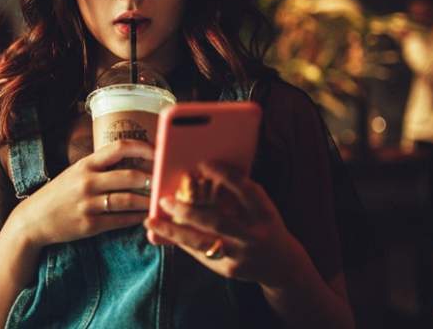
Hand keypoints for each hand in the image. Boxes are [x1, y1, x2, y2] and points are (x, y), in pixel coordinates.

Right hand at [10, 140, 153, 248]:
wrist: (33, 220)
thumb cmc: (60, 193)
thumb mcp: (76, 172)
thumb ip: (100, 166)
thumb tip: (133, 160)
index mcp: (86, 164)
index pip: (119, 147)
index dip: (143, 148)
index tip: (159, 151)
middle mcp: (87, 182)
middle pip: (129, 175)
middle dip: (151, 178)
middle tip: (164, 180)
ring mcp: (88, 204)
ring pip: (128, 200)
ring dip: (148, 201)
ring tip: (160, 200)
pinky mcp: (90, 225)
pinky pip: (120, 220)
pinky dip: (136, 218)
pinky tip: (145, 216)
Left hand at [144, 162, 302, 287]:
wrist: (281, 265)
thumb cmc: (262, 226)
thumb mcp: (259, 208)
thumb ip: (236, 194)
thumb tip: (200, 173)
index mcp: (265, 213)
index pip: (246, 189)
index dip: (225, 175)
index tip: (202, 164)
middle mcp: (255, 234)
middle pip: (217, 221)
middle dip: (187, 210)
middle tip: (164, 200)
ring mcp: (242, 254)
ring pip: (202, 242)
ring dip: (173, 231)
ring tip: (151, 222)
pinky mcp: (229, 269)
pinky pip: (199, 254)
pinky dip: (180, 241)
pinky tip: (163, 234)